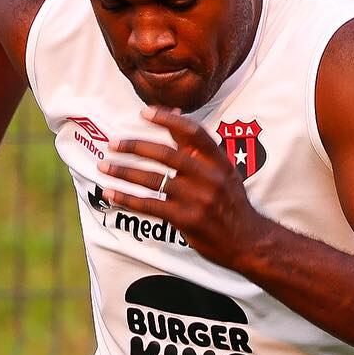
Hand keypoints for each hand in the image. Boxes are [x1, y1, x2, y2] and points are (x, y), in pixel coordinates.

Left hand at [97, 106, 263, 268]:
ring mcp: (198, 200)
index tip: (144, 113)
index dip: (168, 119)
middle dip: (135, 147)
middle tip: (113, 144)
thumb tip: (175, 114)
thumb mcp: (223, 172)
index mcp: (219, 162)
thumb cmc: (231, 203)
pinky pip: (151, 206)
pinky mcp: (187, 220)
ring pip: (154, 180)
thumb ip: (197, 147)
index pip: (193, 133)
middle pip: (167, 155)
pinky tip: (112, 194)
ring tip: (104, 167)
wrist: (249, 241)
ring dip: (124, 172)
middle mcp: (210, 177)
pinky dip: (128, 198)